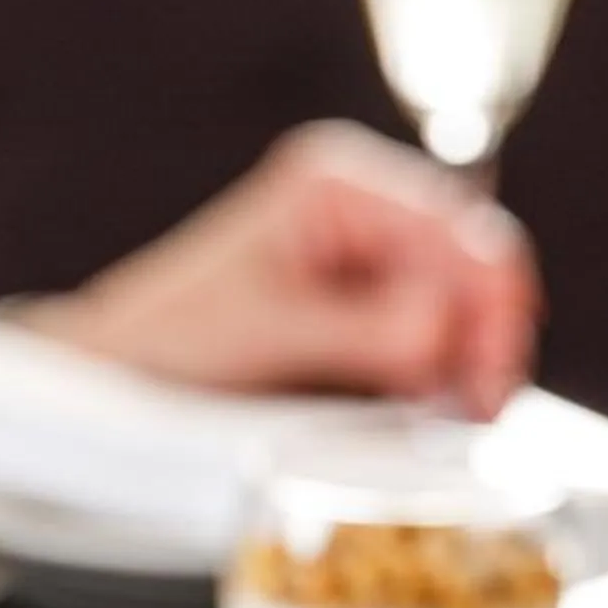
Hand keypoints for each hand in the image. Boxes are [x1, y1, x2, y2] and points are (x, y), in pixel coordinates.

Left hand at [41, 123, 541, 417]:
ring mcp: (373, 273)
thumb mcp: (267, 329)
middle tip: (482, 411)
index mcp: (340, 184)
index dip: (490, 300)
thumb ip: (361, 328)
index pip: (457, 230)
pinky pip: (436, 355)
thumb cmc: (169, 339)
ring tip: (458, 423)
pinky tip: (434, 421)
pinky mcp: (371, 328)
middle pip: (474, 274)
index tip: (491, 371)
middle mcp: (367, 217)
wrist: (116, 383)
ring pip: (464, 320)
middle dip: (486, 340)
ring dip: (470, 371)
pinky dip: (443, 389)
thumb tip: (443, 328)